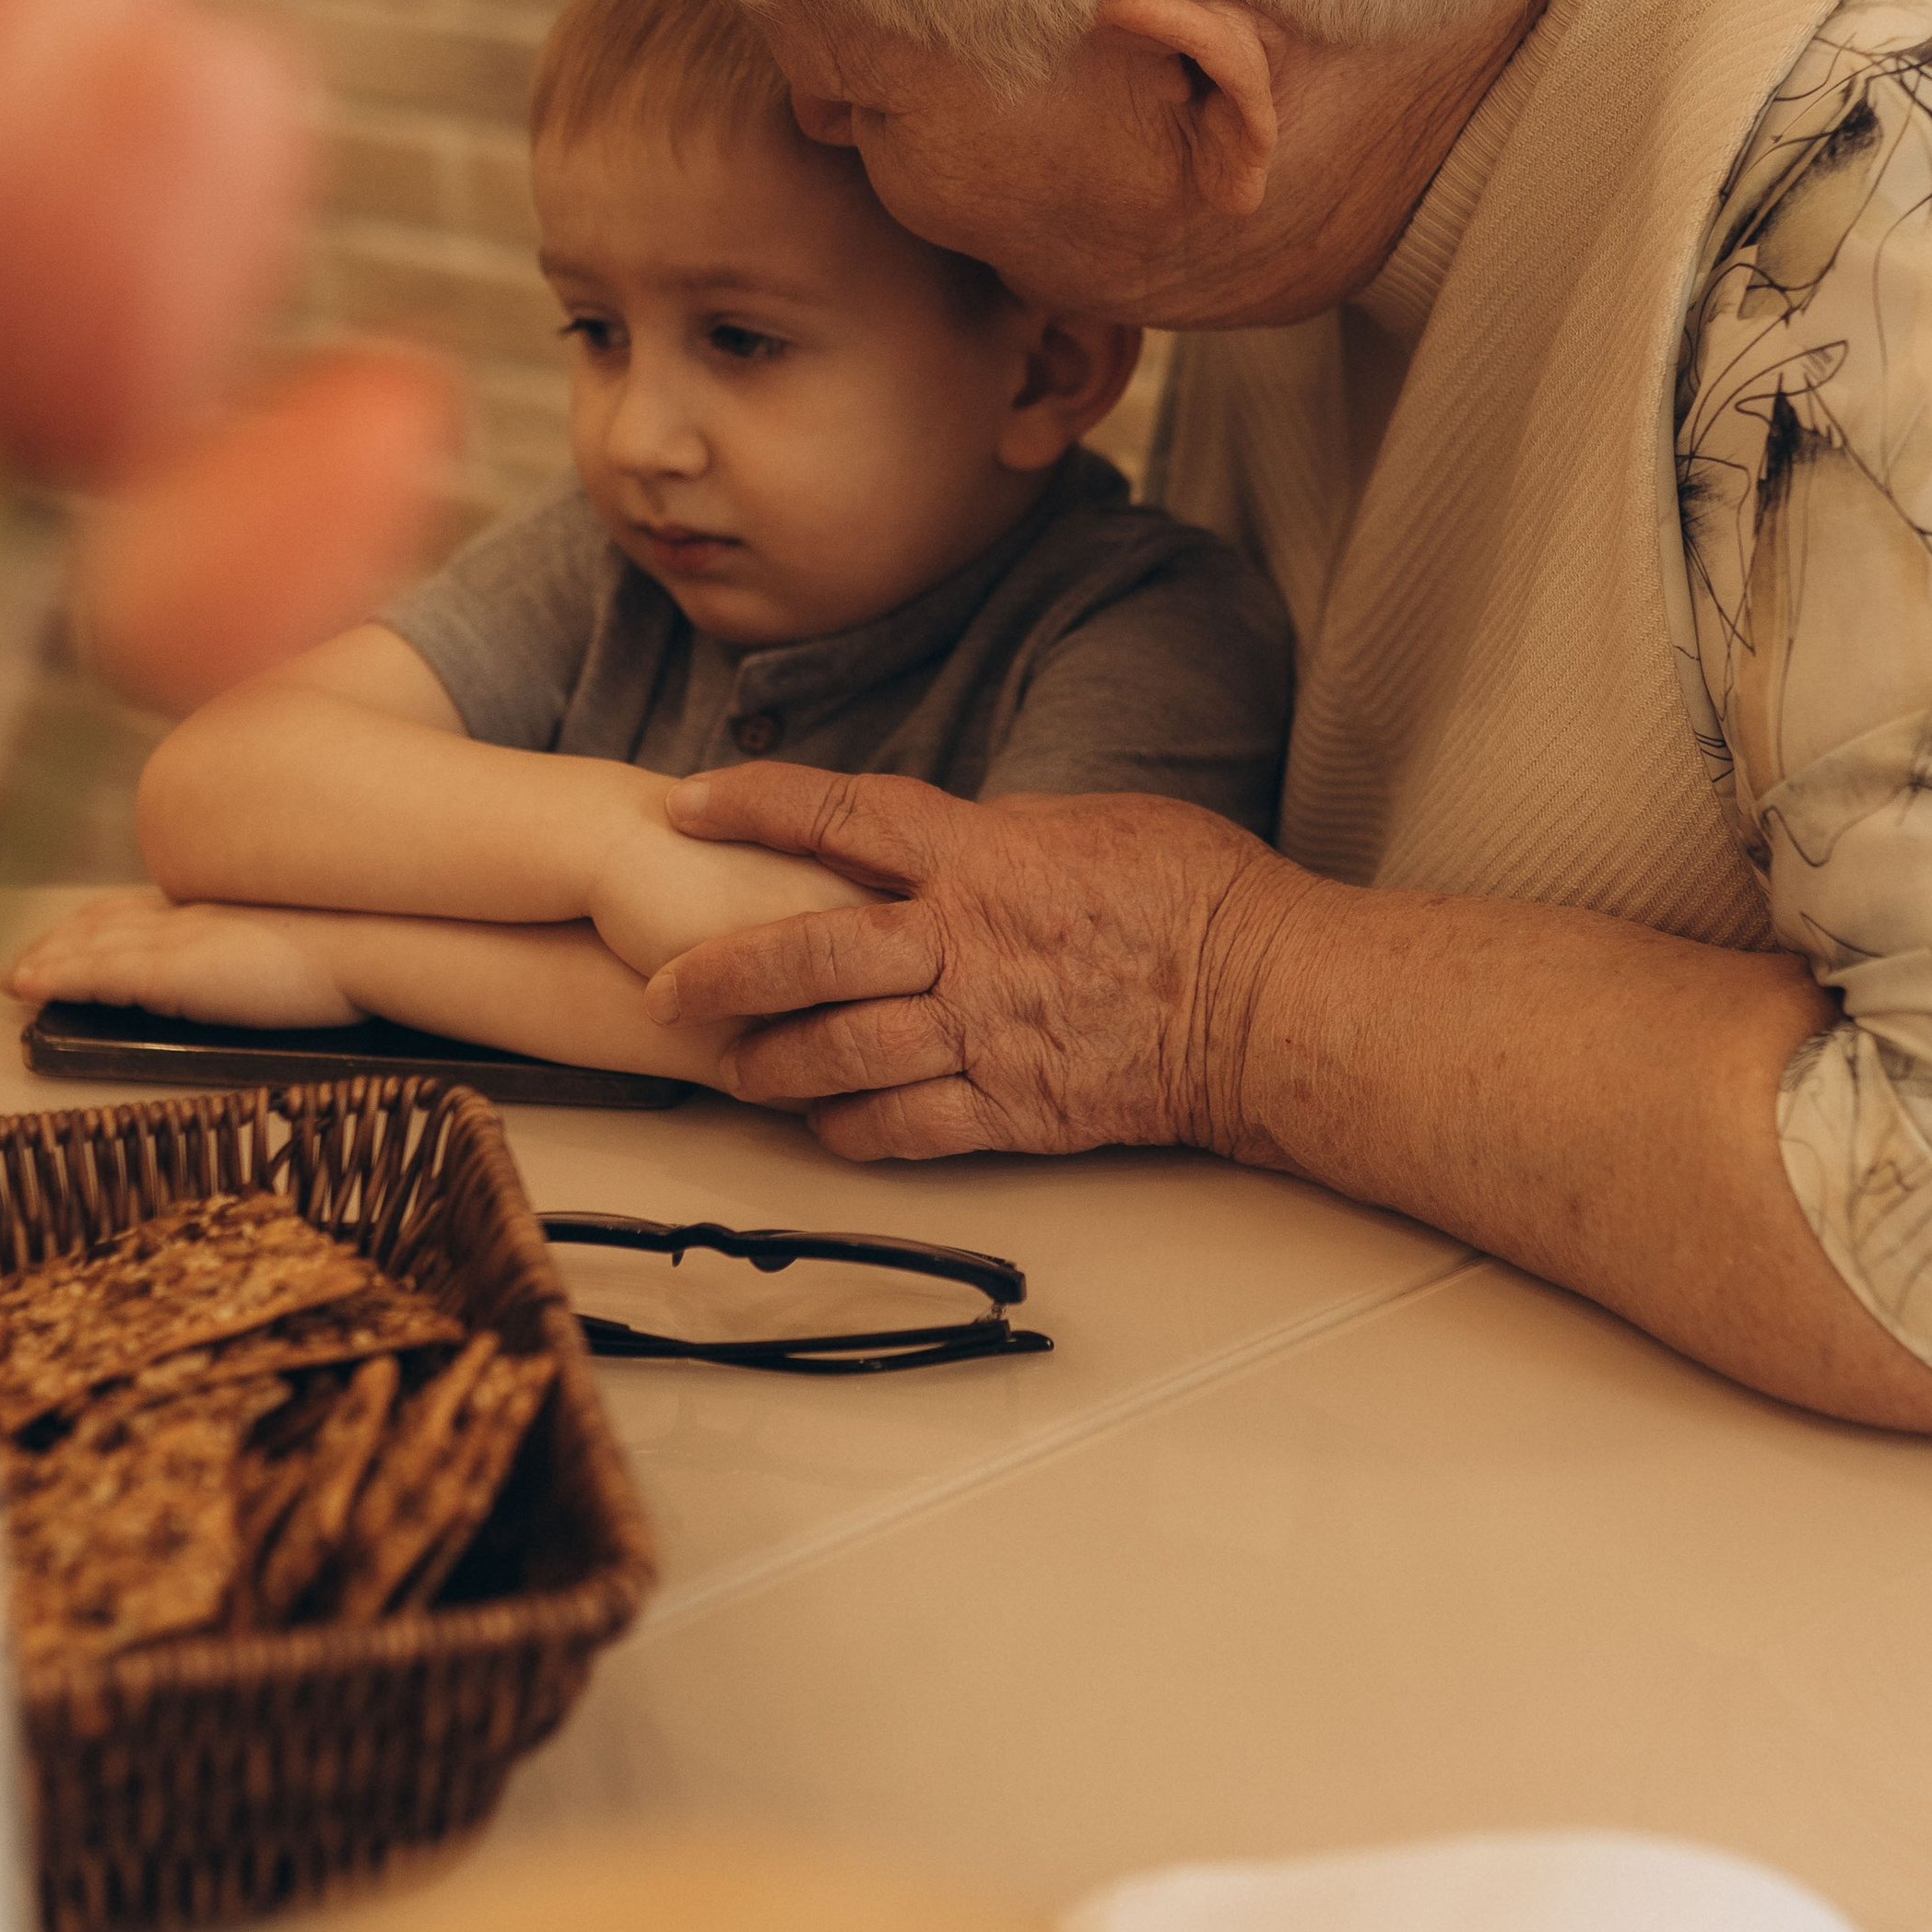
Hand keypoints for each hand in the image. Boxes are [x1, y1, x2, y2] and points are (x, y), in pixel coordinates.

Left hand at [0, 887, 360, 1026]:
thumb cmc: (358, 946)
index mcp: (223, 909)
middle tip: (26, 958)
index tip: (76, 930)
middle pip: (108, 920)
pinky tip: (28, 984)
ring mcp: (180, 939)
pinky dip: (57, 974)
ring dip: (47, 958)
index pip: (147, 909)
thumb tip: (264, 965)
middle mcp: (191, 914)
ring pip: (94, 943)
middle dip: (63, 937)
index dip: (102, 921)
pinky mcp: (173, 970)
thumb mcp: (306, 940)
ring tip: (13, 977)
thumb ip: (268, 944)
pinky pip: (98, 972)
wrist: (373, 939)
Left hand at [640, 765, 1289, 1161]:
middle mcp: (968, 940)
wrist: (1265, 1003)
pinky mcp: (1013, 1107)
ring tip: (729, 1069)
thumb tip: (937, 844)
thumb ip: (996, 835)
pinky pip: (904, 1126)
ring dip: (772, 1063)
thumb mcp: (1089, 822)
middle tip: (665, 988)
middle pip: (811, 952)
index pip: (838, 816)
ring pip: (841, 1050)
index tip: (684, 803)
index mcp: (985, 852)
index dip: (751, 805)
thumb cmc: (1197, 895)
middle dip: (724, 972)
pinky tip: (820, 1126)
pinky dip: (850, 1129)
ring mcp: (985, 1029)